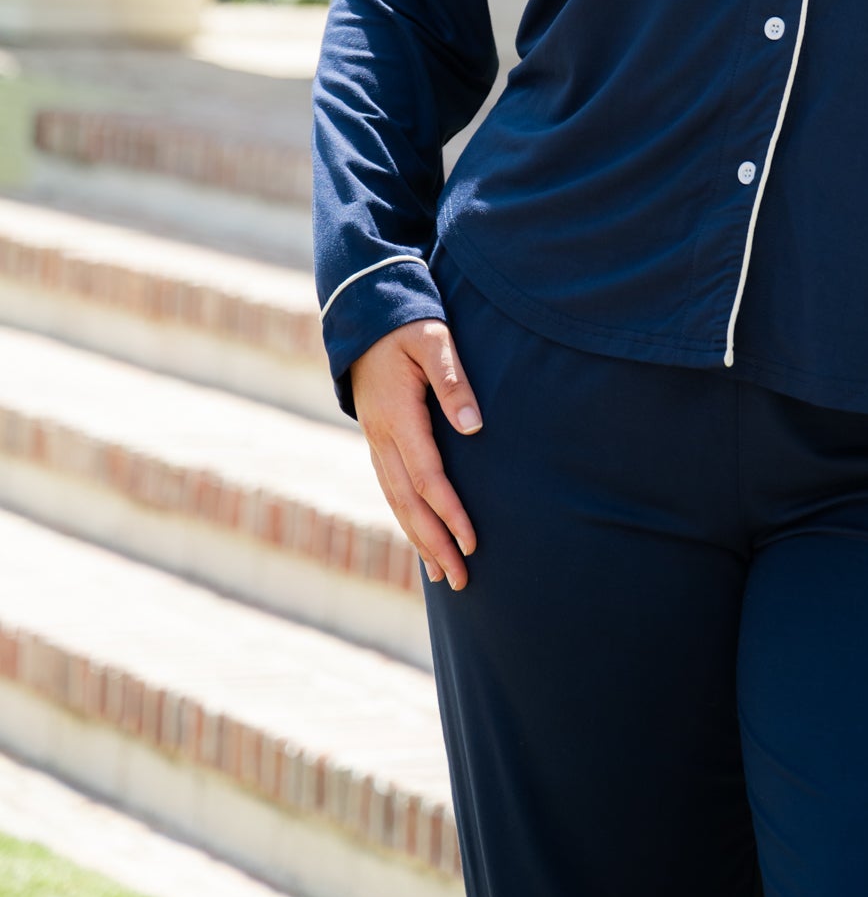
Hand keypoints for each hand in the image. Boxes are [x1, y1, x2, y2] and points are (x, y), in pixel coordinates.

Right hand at [350, 319, 482, 591]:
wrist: (364, 315)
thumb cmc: (407, 325)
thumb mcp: (434, 341)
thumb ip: (454, 380)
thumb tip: (473, 427)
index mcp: (397, 418)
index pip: (427, 478)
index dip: (449, 513)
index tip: (471, 542)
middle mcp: (381, 438)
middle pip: (408, 503)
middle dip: (434, 544)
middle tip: (460, 581)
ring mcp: (376, 442)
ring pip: (396, 502)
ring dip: (419, 540)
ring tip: (441, 576)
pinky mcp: (378, 441)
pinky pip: (392, 490)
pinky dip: (406, 520)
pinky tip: (420, 539)